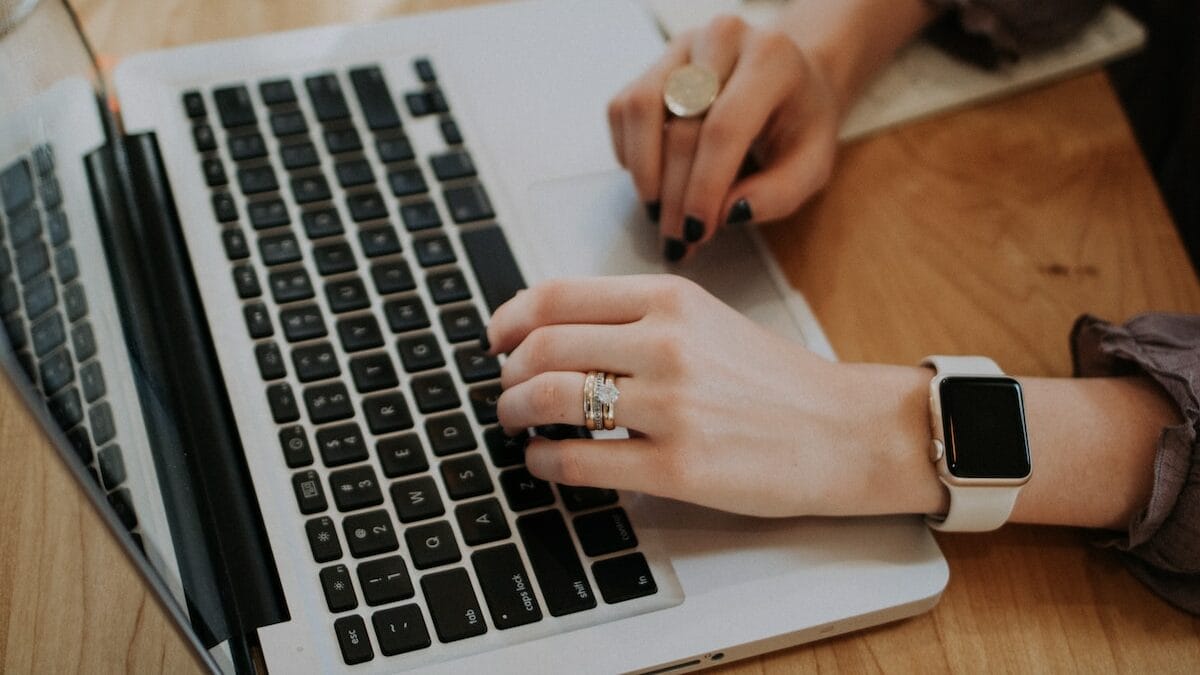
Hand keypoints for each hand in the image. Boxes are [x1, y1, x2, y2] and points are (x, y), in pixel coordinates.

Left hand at [486, 276, 941, 517]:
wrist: (845, 431)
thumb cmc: (774, 380)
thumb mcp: (707, 321)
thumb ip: (636, 318)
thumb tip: (553, 332)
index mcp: (670, 300)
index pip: (557, 295)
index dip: (509, 318)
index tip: (495, 339)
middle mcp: (667, 344)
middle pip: (542, 347)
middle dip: (506, 373)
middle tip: (504, 390)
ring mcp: (672, 407)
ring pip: (551, 399)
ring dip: (515, 413)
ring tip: (516, 424)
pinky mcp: (678, 468)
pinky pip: (580, 461)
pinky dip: (543, 462)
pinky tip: (543, 463)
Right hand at [607, 16, 839, 259]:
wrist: (789, 78)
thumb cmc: (799, 123)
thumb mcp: (812, 165)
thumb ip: (779, 194)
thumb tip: (728, 214)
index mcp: (771, 59)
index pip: (725, 127)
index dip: (704, 186)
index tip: (697, 231)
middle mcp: (723, 39)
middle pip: (681, 125)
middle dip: (675, 194)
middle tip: (677, 239)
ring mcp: (682, 47)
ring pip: (641, 109)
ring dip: (644, 172)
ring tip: (658, 213)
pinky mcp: (654, 63)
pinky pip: (623, 110)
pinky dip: (630, 153)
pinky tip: (654, 179)